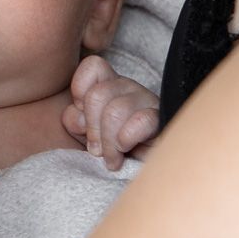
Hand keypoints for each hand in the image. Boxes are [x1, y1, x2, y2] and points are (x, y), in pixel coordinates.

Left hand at [63, 55, 159, 170]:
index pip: (93, 66)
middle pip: (97, 95)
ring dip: (109, 143)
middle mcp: (129, 88)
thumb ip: (75, 121)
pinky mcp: (162, 119)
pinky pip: (140, 121)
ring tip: (112, 158)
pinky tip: (127, 150)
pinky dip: (126, 140)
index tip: (82, 119)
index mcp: (110, 84)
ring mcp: (147, 100)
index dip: (80, 90)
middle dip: (93, 130)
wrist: (147, 171)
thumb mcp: (87, 136)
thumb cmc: (115, 152)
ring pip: (115, 110)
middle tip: (97, 150)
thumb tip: (77, 116)